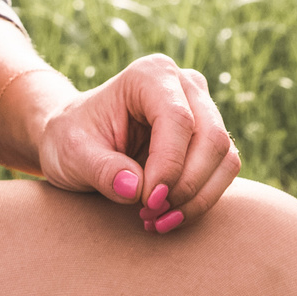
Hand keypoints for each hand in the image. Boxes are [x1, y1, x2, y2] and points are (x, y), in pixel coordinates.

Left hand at [32, 53, 239, 233]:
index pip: (178, 120)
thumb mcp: (71, 153)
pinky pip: (223, 171)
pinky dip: (202, 199)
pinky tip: (169, 216)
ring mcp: (203, 110)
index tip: (147, 203)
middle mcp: (186, 85)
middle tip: (152, 215)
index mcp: (150, 75)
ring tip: (158, 220)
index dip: (169, 166)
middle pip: (212, 138)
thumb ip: (101, 169)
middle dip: (186, 186)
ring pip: (225, 157)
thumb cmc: (71, 139)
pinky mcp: (209, 137)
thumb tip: (135, 189)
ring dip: (197, 197)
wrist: (76, 140)